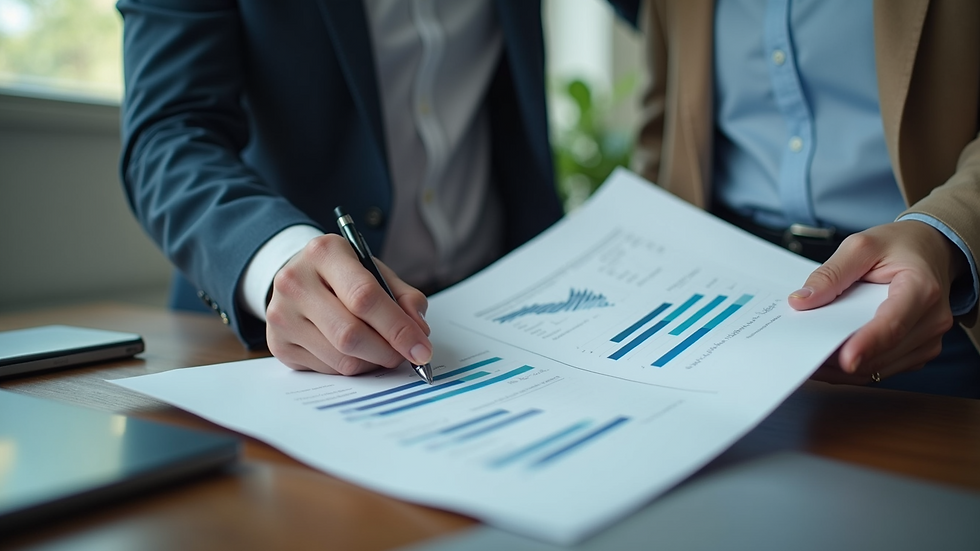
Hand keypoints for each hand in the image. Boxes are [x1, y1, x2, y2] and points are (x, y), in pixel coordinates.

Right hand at [264, 234, 431, 374]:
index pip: (365, 297)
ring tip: (383, 352)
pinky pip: (327, 369)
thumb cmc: (343, 275)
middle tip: (407, 356)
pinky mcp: (277, 343)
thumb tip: (419, 331)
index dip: (398, 328)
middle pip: (350, 334)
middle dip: (388, 352)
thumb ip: (404, 297)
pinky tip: (356, 353)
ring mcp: (281, 314)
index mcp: (324, 252)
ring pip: (340, 358)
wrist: (297, 277)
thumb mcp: (376, 271)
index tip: (422, 349)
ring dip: (372, 363)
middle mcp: (295, 281)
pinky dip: (352, 368)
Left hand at [787, 220, 965, 383]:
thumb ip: (830, 273)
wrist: (931, 250)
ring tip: (811, 356)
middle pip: (883, 353)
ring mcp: (928, 340)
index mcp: (921, 289)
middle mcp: (932, 320)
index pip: (893, 325)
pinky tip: (831, 357)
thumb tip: (801, 301)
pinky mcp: (918, 352)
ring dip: (844, 369)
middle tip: (804, 353)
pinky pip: (883, 369)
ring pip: (880, 368)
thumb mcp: (860, 246)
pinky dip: (855, 367)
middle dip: (841, 359)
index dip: (868, 345)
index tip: (845, 360)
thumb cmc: (899, 247)